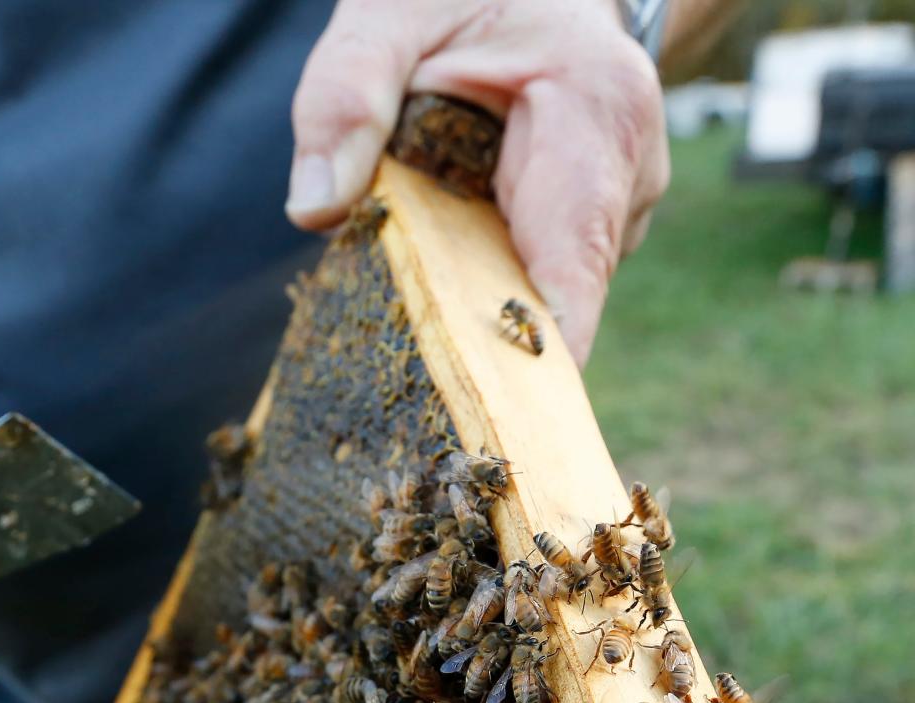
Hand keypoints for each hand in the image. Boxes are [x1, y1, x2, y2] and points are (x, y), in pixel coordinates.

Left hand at [286, 0, 669, 364]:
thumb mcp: (389, 16)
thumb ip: (346, 98)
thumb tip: (314, 211)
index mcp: (596, 110)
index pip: (575, 259)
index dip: (541, 349)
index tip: (503, 420)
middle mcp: (630, 173)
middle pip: (564, 299)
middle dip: (496, 342)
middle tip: (426, 396)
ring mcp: (624, 208)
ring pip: (554, 298)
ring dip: (488, 305)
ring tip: (429, 285)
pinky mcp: (600, 232)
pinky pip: (547, 283)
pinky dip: (497, 289)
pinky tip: (456, 268)